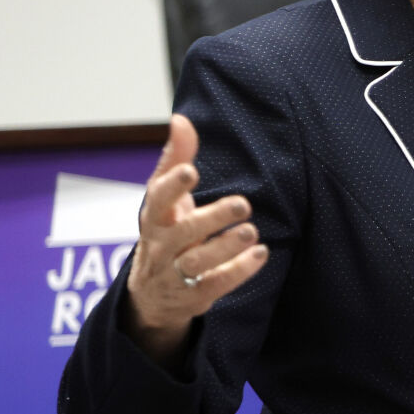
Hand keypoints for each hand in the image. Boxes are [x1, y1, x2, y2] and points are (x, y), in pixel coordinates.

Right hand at [119, 114, 269, 364]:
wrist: (152, 293)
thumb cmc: (166, 230)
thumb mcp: (165, 198)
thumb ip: (175, 158)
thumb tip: (181, 119)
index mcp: (155, 217)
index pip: (158, 199)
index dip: (172, 186)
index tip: (191, 171)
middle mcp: (162, 245)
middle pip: (183, 232)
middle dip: (212, 218)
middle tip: (242, 205)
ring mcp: (176, 273)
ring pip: (198, 262)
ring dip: (226, 246)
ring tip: (251, 231)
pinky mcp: (194, 294)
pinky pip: (215, 285)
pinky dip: (239, 271)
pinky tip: (260, 255)